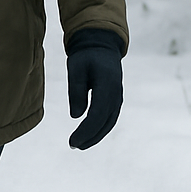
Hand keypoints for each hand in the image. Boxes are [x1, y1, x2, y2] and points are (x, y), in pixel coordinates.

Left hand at [67, 29, 123, 149]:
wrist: (101, 45)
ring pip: (109, 122)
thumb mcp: (76, 69)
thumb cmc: (86, 56)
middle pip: (105, 122)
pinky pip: (110, 118)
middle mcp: (116, 93)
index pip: (97, 114)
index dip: (86, 130)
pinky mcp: (116, 99)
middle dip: (90, 137)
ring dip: (96, 136)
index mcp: (107, 84)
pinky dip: (100, 129)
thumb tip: (76, 116)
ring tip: (79, 144)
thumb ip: (76, 91)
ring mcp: (118, 97)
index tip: (72, 140)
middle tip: (73, 145)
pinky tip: (89, 136)